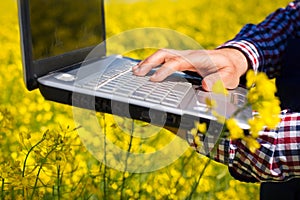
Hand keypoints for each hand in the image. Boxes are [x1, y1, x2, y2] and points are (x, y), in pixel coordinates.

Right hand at [132, 48, 247, 90]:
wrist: (231, 59)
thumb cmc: (229, 70)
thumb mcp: (229, 77)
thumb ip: (218, 81)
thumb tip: (204, 86)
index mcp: (197, 58)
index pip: (176, 62)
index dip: (163, 71)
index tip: (153, 80)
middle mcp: (188, 54)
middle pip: (164, 53)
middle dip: (149, 63)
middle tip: (137, 74)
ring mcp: (183, 55)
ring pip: (162, 54)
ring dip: (148, 62)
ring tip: (135, 71)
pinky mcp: (181, 59)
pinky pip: (164, 58)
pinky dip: (152, 62)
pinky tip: (145, 68)